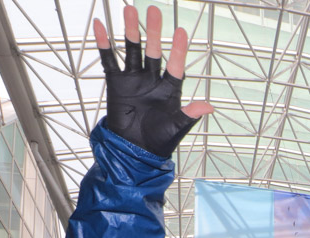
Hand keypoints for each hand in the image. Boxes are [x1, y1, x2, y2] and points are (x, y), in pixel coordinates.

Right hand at [93, 6, 213, 157]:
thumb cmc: (160, 140)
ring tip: (128, 9)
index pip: (175, 66)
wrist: (135, 151)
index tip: (181, 32)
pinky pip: (109, 60)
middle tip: (154, 10)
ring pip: (132, 50)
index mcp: (170, 89)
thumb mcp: (177, 128)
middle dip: (153, 31)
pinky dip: (104, 44)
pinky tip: (100, 25)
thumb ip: (189, 114)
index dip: (178, 50)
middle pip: (153, 51)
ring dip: (130, 30)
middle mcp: (152, 79)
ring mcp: (133, 79)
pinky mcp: (116, 83)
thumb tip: (209, 106)